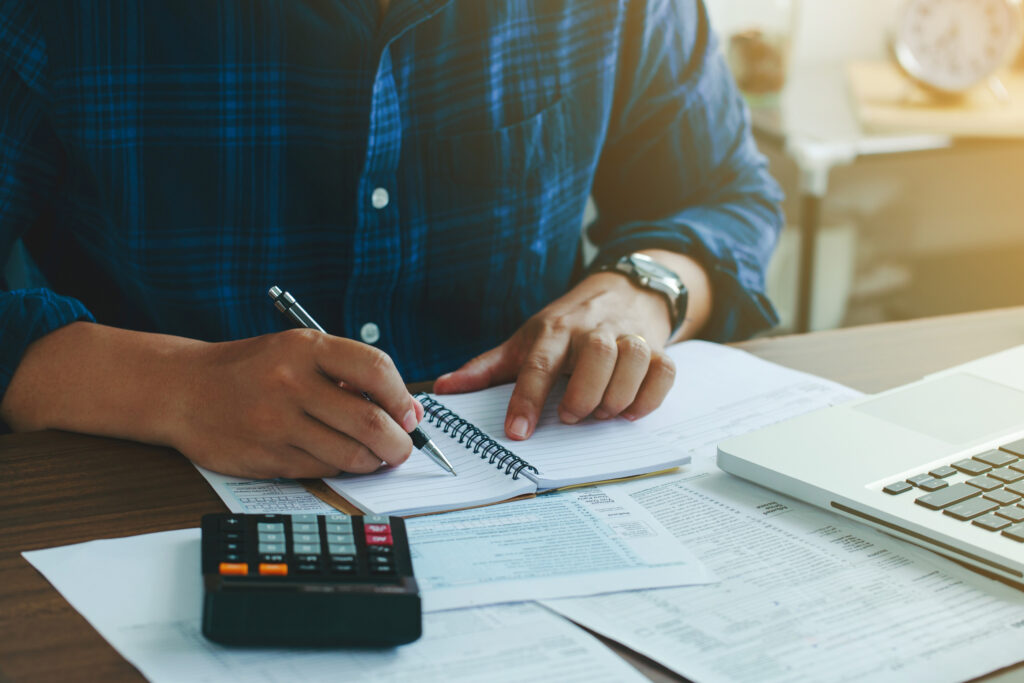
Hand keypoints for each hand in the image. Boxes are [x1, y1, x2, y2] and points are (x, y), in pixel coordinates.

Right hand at [171, 329, 423, 477]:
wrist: (184, 391)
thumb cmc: (253, 369)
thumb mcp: (298, 352)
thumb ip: (350, 375)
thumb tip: (409, 411)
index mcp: (305, 347)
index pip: (376, 369)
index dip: (402, 397)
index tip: (409, 414)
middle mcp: (291, 383)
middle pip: (370, 422)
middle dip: (399, 443)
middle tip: (402, 448)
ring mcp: (276, 423)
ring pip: (350, 454)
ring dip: (372, 461)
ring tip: (372, 454)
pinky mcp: (266, 457)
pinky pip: (322, 470)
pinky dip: (339, 467)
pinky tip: (335, 455)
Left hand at [434, 251, 710, 439]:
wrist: (623, 288)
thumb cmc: (567, 324)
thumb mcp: (525, 339)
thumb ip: (487, 368)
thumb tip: (443, 389)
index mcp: (554, 331)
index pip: (538, 364)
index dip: (526, 399)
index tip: (518, 433)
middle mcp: (593, 331)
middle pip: (597, 355)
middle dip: (584, 394)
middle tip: (570, 416)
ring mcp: (629, 336)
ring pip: (634, 359)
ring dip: (618, 396)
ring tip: (600, 414)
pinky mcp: (658, 346)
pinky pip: (664, 370)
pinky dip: (650, 396)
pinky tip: (631, 410)